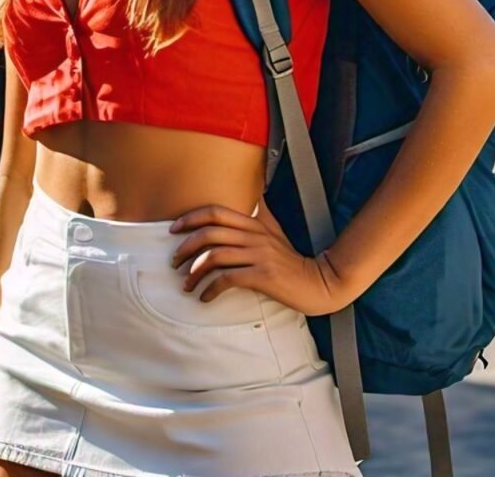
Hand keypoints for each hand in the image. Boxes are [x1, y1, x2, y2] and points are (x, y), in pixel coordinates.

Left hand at [169, 195, 347, 316]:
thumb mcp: (276, 232)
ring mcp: (258, 255)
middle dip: (185, 247)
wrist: (320, 282)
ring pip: (214, 257)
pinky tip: (204, 297)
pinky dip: (210, 288)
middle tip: (173, 262)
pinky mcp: (263, 276)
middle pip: (209, 233)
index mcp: (254, 223)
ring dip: (194, 272)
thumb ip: (261, 215)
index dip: (190, 217)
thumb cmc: (293, 260)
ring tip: (186, 285)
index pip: (215, 212)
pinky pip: (227, 279)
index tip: (173, 229)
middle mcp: (254, 235)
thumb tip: (255, 196)